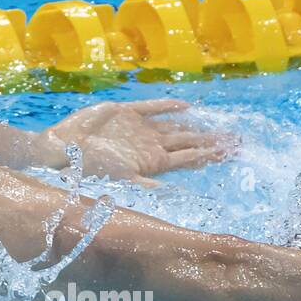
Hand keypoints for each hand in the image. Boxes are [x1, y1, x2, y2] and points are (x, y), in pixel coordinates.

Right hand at [43, 99, 234, 186]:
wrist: (63, 148)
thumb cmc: (89, 168)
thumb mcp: (122, 181)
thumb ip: (149, 187)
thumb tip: (178, 195)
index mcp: (152, 163)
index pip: (188, 158)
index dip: (209, 154)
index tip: (232, 153)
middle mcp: (150, 146)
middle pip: (188, 142)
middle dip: (211, 142)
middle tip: (236, 141)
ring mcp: (139, 129)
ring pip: (174, 126)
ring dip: (195, 127)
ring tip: (217, 128)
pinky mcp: (125, 112)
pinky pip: (151, 108)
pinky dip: (168, 106)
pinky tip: (186, 106)